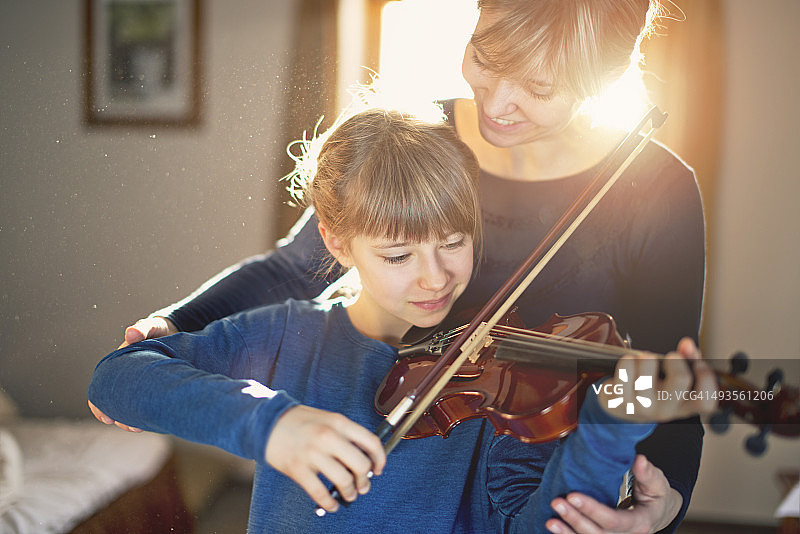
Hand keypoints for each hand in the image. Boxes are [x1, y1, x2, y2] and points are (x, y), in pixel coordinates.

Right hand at [88, 316, 177, 430]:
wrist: (176, 332)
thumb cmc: (159, 329)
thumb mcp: (152, 327)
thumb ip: (142, 329)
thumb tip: (131, 334)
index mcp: (119, 364)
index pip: (102, 387)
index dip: (100, 405)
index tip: (107, 418)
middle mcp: (126, 376)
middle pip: (115, 402)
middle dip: (120, 417)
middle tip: (130, 427)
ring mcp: (140, 383)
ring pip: (131, 406)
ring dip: (133, 419)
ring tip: (140, 428)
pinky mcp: (154, 387)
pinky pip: (146, 403)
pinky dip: (147, 414)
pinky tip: (154, 421)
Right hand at [265, 405, 385, 513]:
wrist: (268, 422)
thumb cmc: (299, 421)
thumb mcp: (328, 419)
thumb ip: (346, 434)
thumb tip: (364, 457)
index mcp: (339, 422)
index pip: (371, 442)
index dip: (380, 459)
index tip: (378, 468)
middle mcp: (328, 437)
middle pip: (360, 464)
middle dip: (365, 480)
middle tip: (363, 485)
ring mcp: (313, 453)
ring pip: (344, 481)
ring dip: (350, 492)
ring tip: (349, 494)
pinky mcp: (298, 469)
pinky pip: (320, 493)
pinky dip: (329, 503)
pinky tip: (331, 504)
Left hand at [546, 455, 680, 533]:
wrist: (657, 513)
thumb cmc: (654, 496)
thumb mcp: (657, 483)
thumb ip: (647, 473)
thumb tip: (639, 460)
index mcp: (640, 523)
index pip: (613, 521)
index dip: (592, 510)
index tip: (572, 496)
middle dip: (575, 520)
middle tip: (557, 502)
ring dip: (568, 533)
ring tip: (550, 521)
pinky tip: (555, 528)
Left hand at [598, 337, 716, 422]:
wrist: (622, 407)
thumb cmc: (652, 389)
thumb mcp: (673, 380)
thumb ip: (687, 360)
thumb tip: (688, 344)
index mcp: (684, 406)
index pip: (706, 401)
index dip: (707, 378)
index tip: (699, 364)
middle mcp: (666, 410)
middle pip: (681, 378)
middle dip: (675, 359)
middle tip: (670, 357)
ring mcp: (643, 407)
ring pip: (649, 374)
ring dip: (646, 358)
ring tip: (645, 359)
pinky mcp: (622, 401)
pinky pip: (625, 372)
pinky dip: (627, 361)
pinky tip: (630, 362)